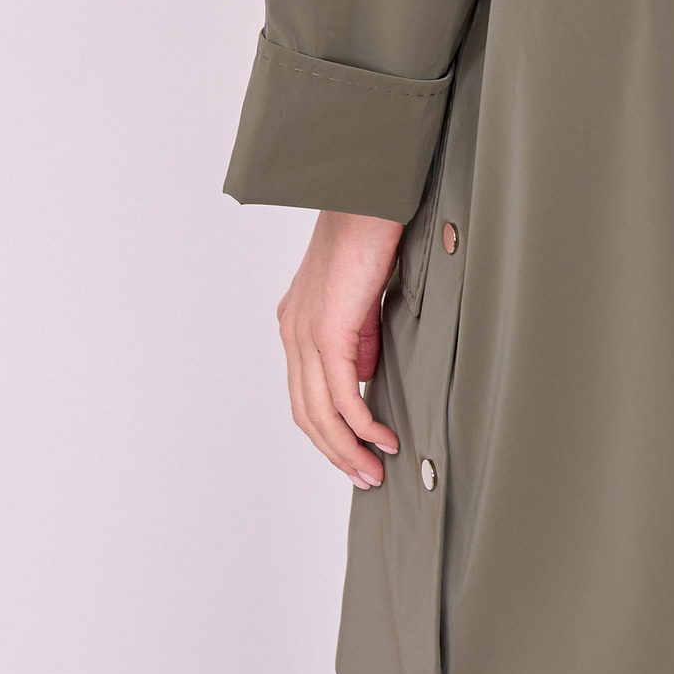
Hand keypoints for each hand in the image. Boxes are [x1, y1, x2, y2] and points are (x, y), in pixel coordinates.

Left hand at [276, 210, 404, 486]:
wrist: (366, 197)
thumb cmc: (369, 232)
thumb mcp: (360, 296)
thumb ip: (359, 336)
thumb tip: (363, 375)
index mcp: (296, 323)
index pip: (304, 394)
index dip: (328, 432)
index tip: (355, 455)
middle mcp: (292, 332)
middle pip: (306, 414)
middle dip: (336, 453)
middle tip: (365, 477)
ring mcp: (304, 333)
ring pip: (319, 412)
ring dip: (347, 449)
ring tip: (374, 470)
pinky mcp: (326, 331)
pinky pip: (340, 394)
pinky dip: (360, 424)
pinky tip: (381, 437)